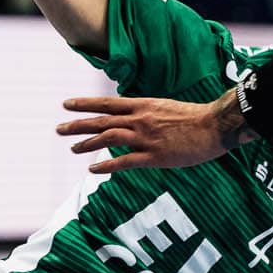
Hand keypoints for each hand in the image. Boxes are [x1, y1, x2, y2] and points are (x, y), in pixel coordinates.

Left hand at [57, 95, 236, 173]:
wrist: (215, 126)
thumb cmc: (195, 117)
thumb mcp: (166, 107)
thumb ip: (147, 112)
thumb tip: (132, 117)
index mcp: (143, 105)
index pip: (106, 103)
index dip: (84, 104)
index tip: (66, 104)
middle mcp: (140, 119)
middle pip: (101, 121)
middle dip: (77, 125)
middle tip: (58, 129)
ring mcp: (146, 138)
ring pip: (108, 139)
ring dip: (87, 144)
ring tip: (71, 148)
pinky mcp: (155, 156)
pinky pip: (125, 161)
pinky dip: (107, 164)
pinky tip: (93, 168)